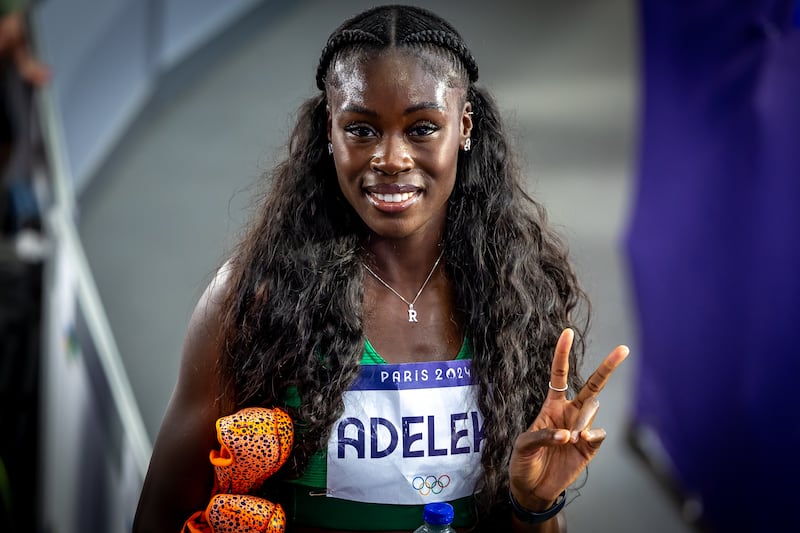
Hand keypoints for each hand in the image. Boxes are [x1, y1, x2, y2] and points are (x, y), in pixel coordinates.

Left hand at [508, 328, 628, 509]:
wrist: (533, 488)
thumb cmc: (524, 462)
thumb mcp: (523, 445)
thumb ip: (543, 435)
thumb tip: (570, 435)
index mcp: (551, 405)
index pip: (559, 374)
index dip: (562, 354)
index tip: (567, 332)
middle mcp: (570, 413)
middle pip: (593, 384)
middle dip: (608, 367)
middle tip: (623, 349)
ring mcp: (582, 428)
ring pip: (592, 410)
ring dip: (581, 420)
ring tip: (568, 438)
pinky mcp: (590, 447)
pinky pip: (599, 433)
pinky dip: (591, 434)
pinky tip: (581, 439)